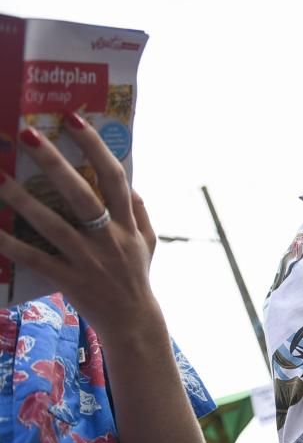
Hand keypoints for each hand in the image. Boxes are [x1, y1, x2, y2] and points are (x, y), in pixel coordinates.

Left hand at [0, 113, 159, 336]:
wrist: (133, 322)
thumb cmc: (138, 277)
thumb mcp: (149, 241)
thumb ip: (140, 210)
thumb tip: (128, 182)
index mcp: (128, 223)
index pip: (114, 177)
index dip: (95, 145)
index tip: (73, 119)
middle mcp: (109, 238)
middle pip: (81, 194)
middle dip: (54, 162)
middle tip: (27, 134)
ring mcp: (88, 260)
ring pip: (52, 225)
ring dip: (22, 199)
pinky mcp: (69, 280)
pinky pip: (35, 259)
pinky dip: (11, 244)